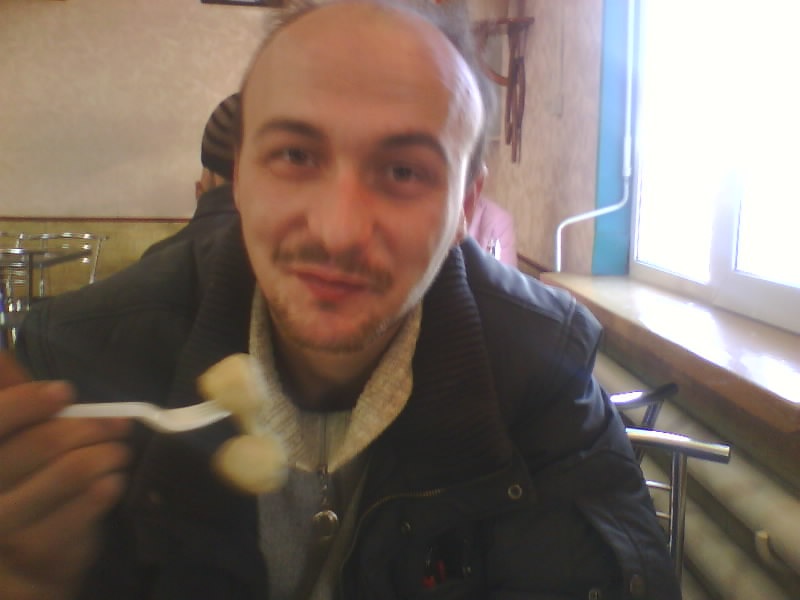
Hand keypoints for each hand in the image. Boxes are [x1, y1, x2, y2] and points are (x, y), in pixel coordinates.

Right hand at [0, 353, 130, 599]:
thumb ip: (11, 400)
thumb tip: (0, 354)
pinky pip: (84, 508)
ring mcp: (7, 524)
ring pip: (69, 473)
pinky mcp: (38, 549)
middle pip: (41, 444)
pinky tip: (114, 481)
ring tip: (121, 451)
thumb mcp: (14, 440)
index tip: (64, 392)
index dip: (27, 403)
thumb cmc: (23, 484)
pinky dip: (107, 487)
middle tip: (119, 424)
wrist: (27, 560)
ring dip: (107, 454)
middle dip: (91, 427)